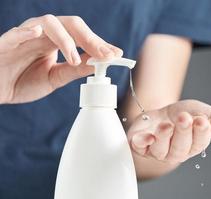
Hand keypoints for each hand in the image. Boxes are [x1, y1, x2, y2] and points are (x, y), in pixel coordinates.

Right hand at [0, 15, 122, 103]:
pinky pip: (17, 32)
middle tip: (105, 54)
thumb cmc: (22, 81)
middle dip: (90, 38)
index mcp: (56, 42)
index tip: (116, 54)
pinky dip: (28, 31)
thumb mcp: (55, 78)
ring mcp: (26, 35)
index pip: (82, 37)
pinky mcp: (7, 42)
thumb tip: (99, 63)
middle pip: (71, 25)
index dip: (99, 44)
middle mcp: (44, 34)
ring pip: (49, 24)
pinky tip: (39, 34)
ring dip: (66, 40)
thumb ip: (75, 69)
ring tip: (74, 59)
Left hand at [127, 100, 210, 162]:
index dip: (200, 133)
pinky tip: (146, 135)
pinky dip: (141, 142)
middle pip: (179, 148)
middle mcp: (175, 151)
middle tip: (185, 117)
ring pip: (160, 149)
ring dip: (163, 137)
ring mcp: (157, 148)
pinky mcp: (140, 143)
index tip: (202, 120)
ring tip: (166, 124)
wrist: (165, 110)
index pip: (198, 143)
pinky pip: (139, 147)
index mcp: (194, 145)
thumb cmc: (188, 115)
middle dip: (183, 132)